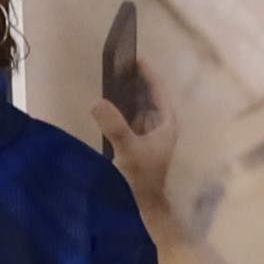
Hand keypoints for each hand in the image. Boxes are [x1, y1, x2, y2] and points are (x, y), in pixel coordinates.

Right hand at [90, 69, 181, 217]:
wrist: (141, 206)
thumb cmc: (141, 178)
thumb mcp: (127, 149)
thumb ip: (114, 126)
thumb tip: (97, 102)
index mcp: (166, 123)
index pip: (158, 91)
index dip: (147, 73)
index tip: (134, 57)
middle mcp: (160, 126)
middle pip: (148, 95)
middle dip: (134, 80)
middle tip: (116, 63)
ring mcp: (148, 134)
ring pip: (138, 106)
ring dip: (126, 93)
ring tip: (109, 76)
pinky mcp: (136, 141)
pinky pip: (129, 117)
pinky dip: (120, 108)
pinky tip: (106, 101)